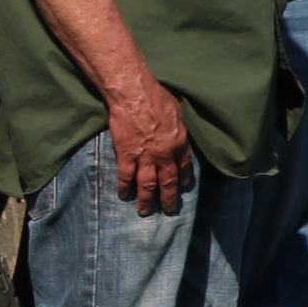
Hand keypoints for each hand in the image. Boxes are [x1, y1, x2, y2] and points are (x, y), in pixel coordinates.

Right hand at [104, 78, 195, 213]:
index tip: (183, 187)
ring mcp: (145, 156)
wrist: (135, 94)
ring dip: (147, 199)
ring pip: (147, 184)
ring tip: (146, 211)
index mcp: (179, 142)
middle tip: (169, 210)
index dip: (183, 178)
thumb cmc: (158, 97)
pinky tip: (124, 196)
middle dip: (168, 197)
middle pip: (167, 181)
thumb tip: (180, 131)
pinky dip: (125, 188)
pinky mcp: (126, 154)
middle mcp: (164, 153)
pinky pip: (126, 176)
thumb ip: (179, 126)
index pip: (183, 166)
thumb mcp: (178, 110)